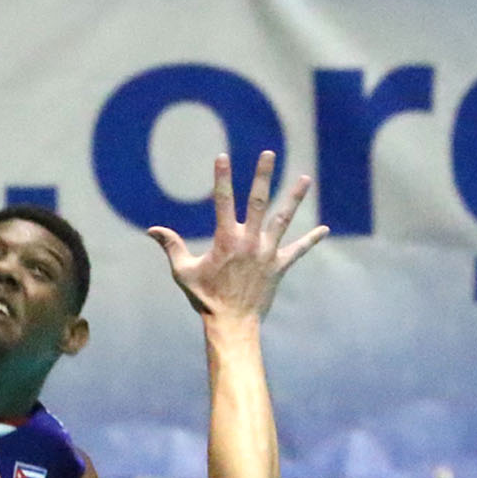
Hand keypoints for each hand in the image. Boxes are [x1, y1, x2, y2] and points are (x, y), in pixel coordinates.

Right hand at [149, 152, 325, 322]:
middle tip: (269, 153)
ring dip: (294, 198)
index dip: (222, 177)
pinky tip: (324, 229)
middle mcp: (249, 241)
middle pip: (258, 201)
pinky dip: (310, 240)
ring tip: (306, 179)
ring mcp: (267, 253)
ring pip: (283, 219)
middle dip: (263, 176)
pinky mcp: (279, 266)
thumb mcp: (183, 272)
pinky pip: (298, 250)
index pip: (223, 200)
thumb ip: (171, 247)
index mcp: (226, 239)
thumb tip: (152, 230)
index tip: (222, 155)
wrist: (232, 323)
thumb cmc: (205, 298)